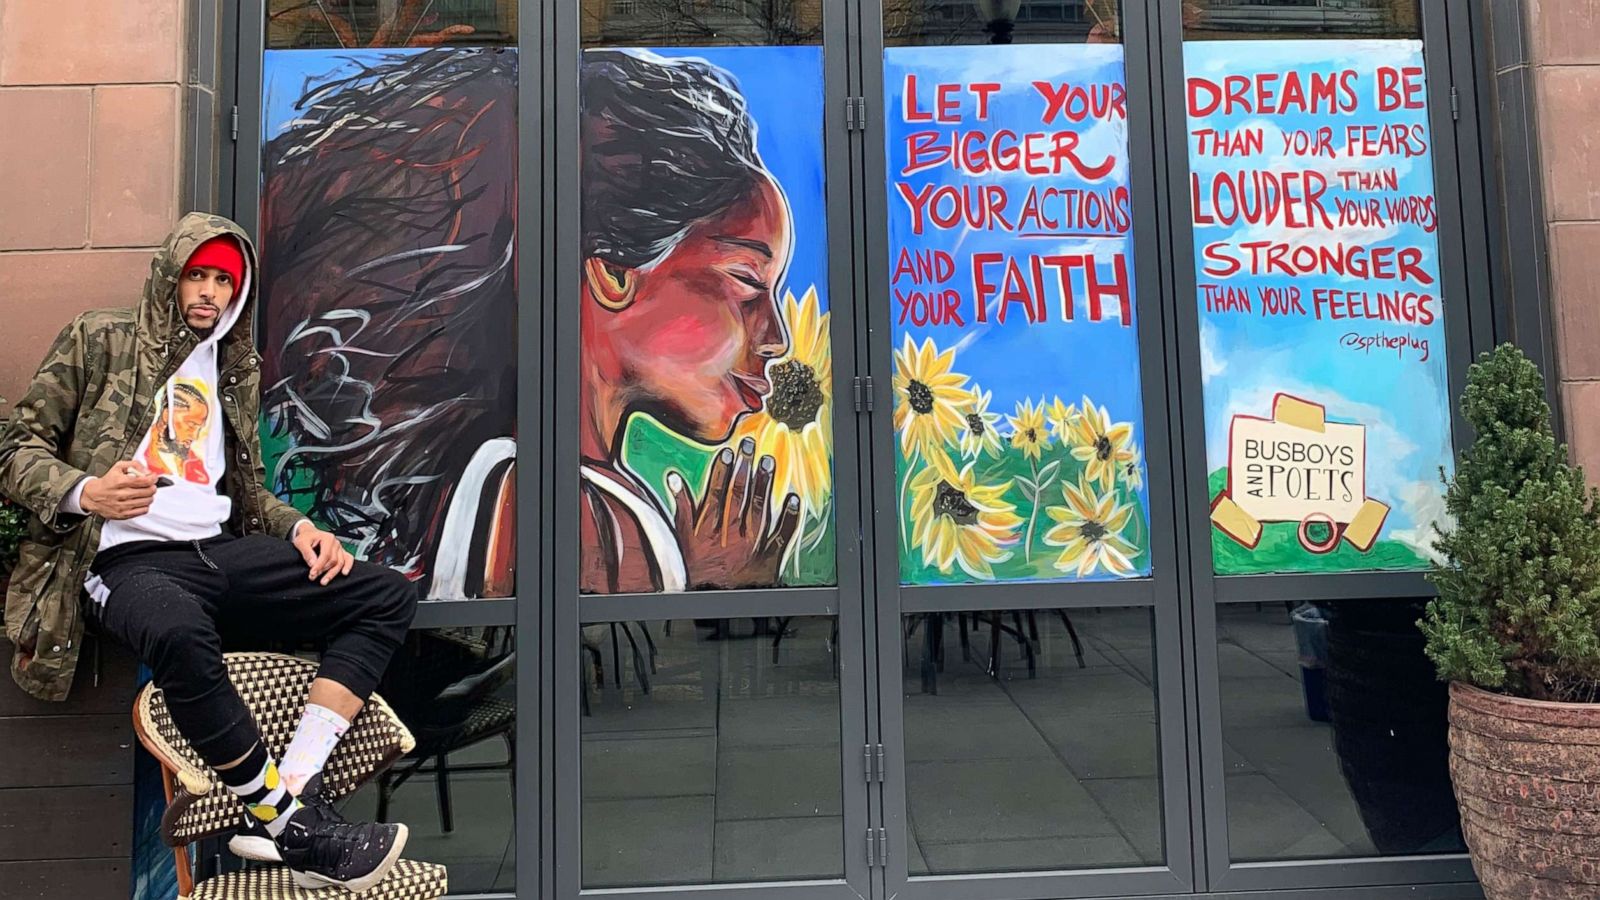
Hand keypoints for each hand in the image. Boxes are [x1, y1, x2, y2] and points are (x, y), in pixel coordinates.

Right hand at [81, 461, 158, 519]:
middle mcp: (121, 494)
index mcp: (119, 482)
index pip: (144, 481)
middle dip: (152, 487)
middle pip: (148, 491)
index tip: (153, 477)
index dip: (152, 478)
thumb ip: (134, 465)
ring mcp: (122, 506)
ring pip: (147, 501)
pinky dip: (145, 505)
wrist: (92, 496)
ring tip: (145, 493)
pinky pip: (143, 511)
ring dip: (149, 496)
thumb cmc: (107, 482)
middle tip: (150, 485)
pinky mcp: (123, 514)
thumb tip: (147, 470)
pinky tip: (140, 501)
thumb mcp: (118, 467)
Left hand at [292, 525, 354, 585]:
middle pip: (333, 560)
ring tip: (324, 581)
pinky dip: (348, 566)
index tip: (312, 573)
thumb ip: (307, 552)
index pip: (326, 554)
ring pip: (340, 562)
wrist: (309, 534)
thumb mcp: (301, 542)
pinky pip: (348, 559)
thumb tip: (313, 563)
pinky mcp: (341, 552)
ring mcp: (340, 548)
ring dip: (332, 573)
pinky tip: (344, 573)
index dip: (319, 565)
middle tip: (313, 576)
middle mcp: (336, 543)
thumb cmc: (306, 537)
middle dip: (323, 570)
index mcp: (328, 538)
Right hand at [669, 437, 801, 589]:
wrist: (714, 603)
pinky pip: (781, 535)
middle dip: (745, 468)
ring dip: (764, 485)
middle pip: (738, 496)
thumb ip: (681, 509)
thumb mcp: (682, 542)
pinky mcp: (768, 559)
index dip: (721, 471)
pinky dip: (788, 517)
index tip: (729, 452)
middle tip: (750, 445)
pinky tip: (792, 497)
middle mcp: (730, 536)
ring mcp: (751, 546)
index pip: (715, 493)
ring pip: (759, 510)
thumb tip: (674, 478)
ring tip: (768, 461)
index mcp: (708, 531)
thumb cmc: (697, 571)